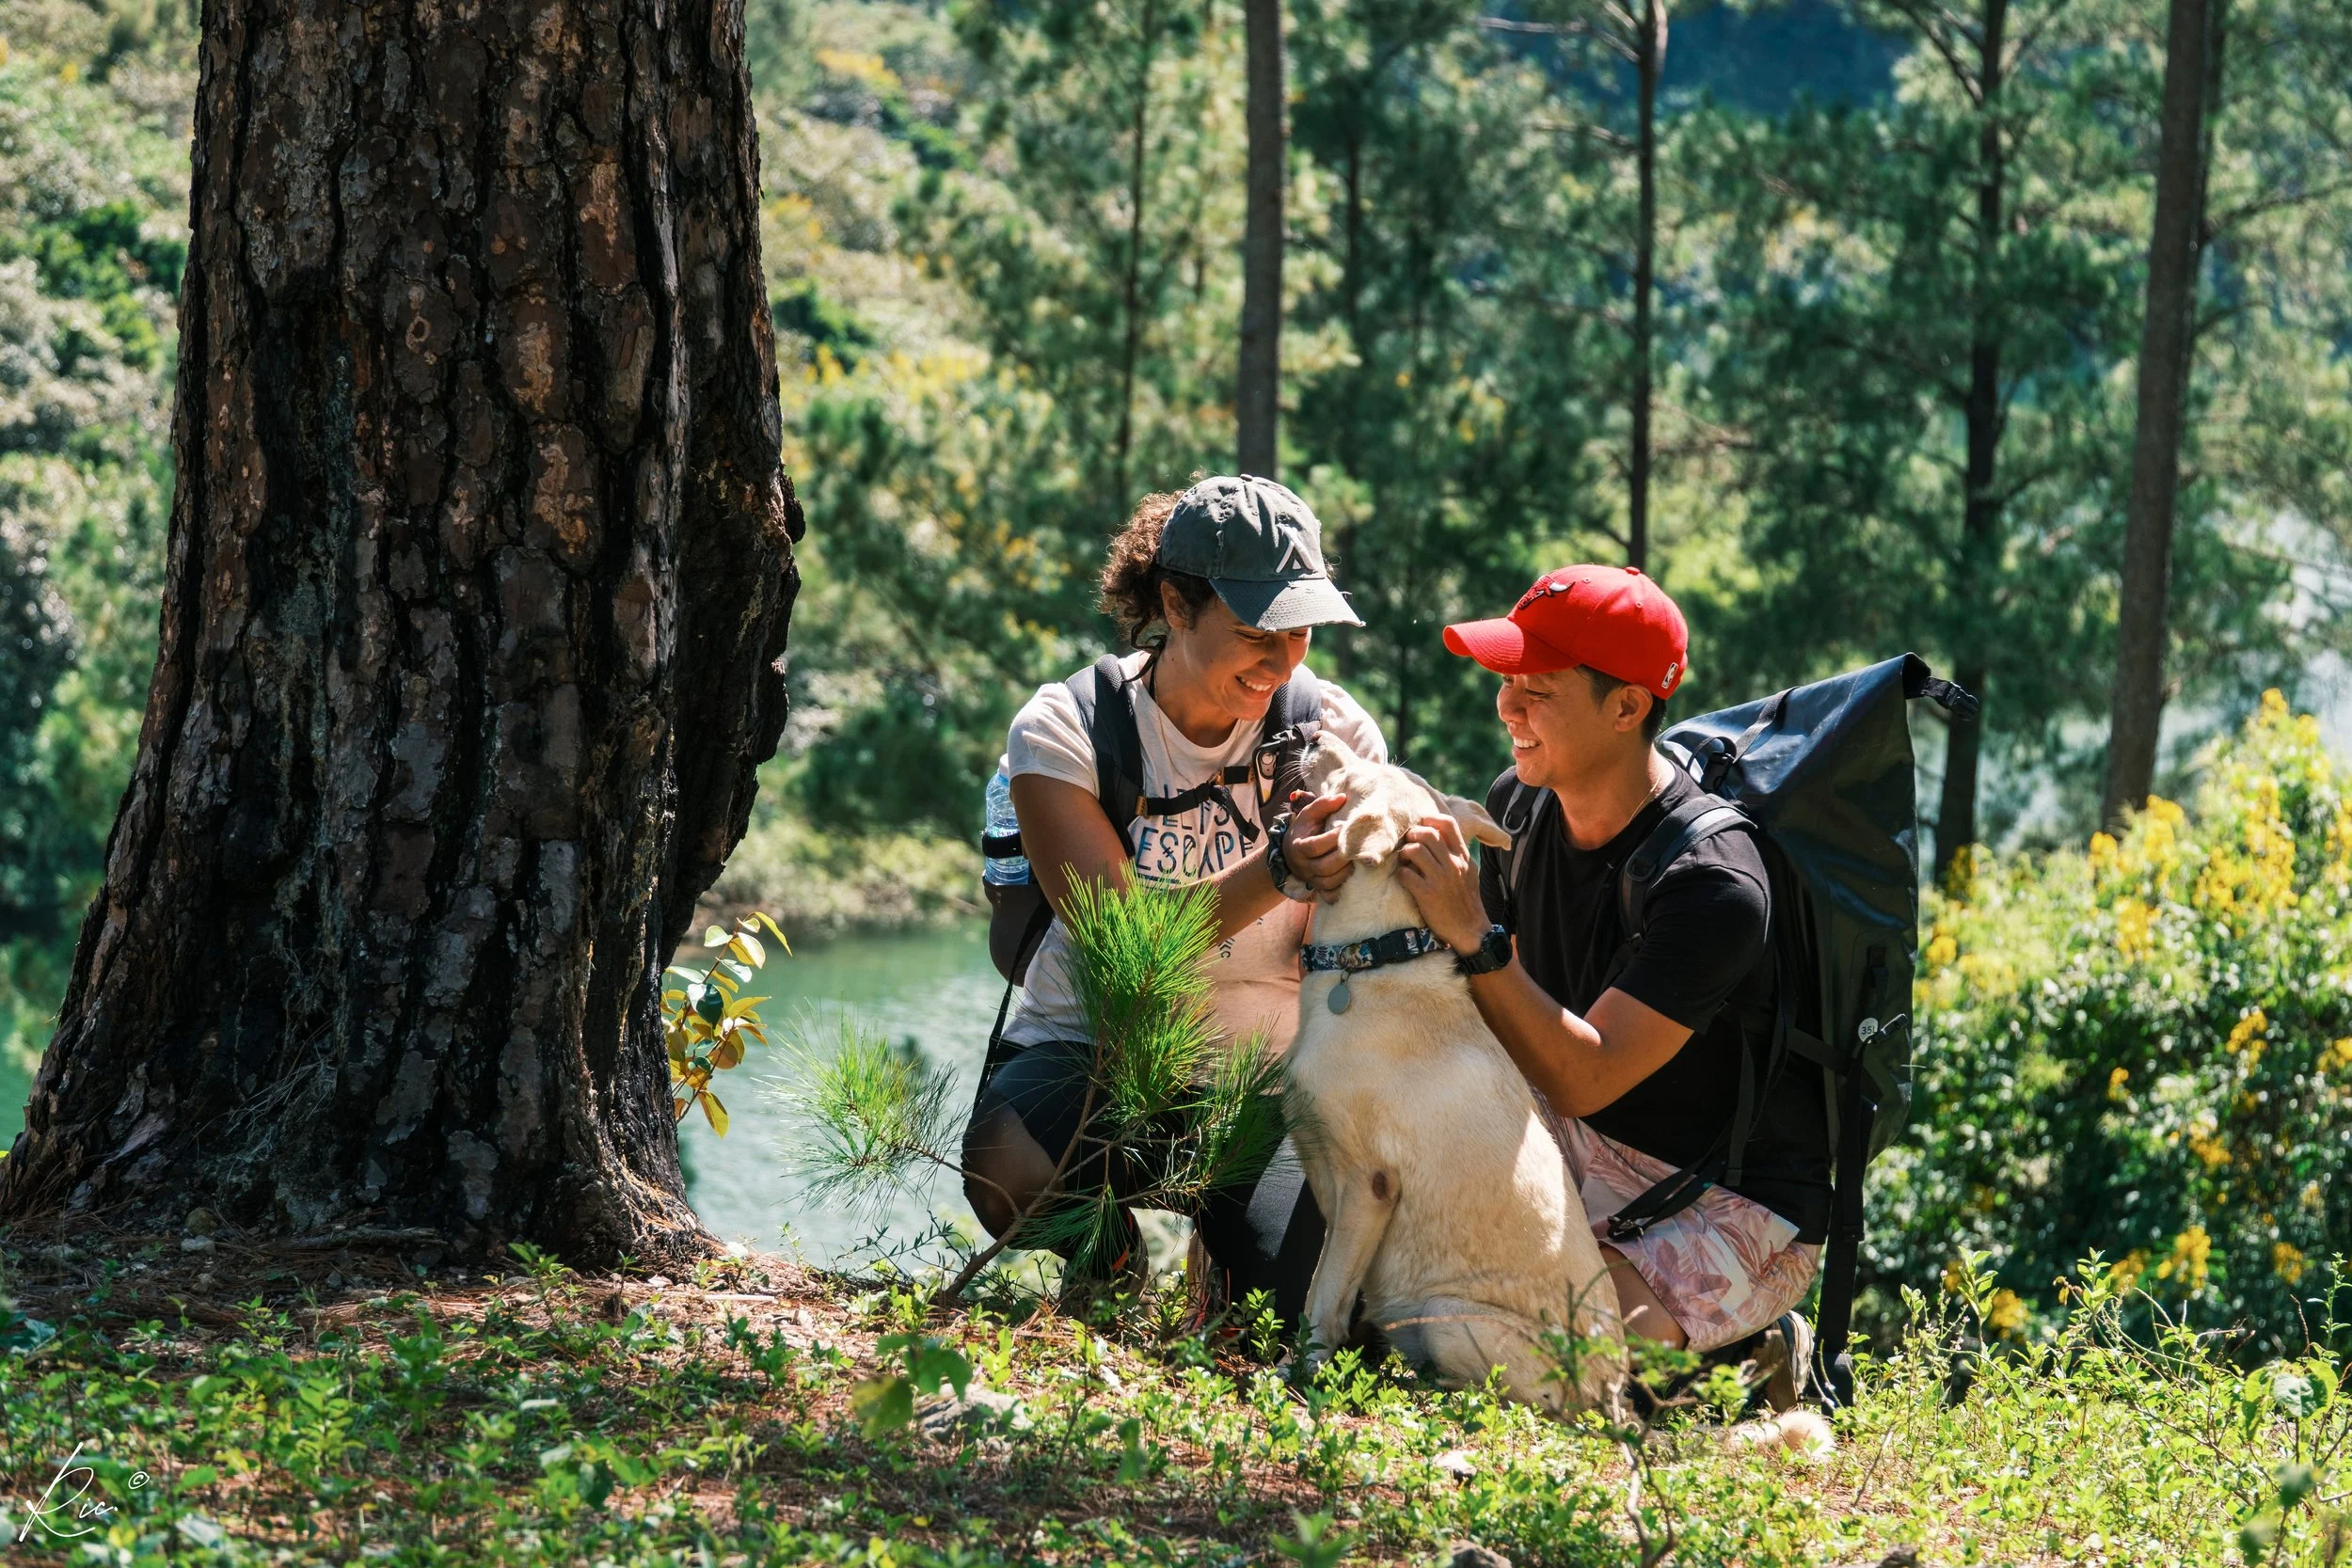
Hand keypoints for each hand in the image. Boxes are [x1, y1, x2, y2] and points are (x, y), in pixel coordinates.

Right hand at [1280, 791, 1354, 900]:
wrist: (1290, 853)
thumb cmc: (1304, 830)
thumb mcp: (1307, 815)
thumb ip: (1322, 805)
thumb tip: (1342, 798)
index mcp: (1298, 847)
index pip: (1316, 846)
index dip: (1333, 839)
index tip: (1348, 828)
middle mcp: (1303, 866)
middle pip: (1324, 867)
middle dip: (1344, 857)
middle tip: (1359, 846)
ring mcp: (1311, 879)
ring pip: (1330, 882)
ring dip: (1347, 872)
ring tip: (1359, 860)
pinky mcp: (1319, 888)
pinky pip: (1330, 894)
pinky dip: (1342, 888)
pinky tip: (1354, 878)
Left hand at [1395, 813, 1489, 952]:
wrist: (1470, 930)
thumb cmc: (1466, 900)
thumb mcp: (1469, 872)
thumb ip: (1457, 854)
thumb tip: (1439, 837)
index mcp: (1462, 857)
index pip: (1448, 825)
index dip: (1431, 819)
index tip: (1421, 824)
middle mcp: (1453, 864)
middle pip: (1427, 834)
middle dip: (1412, 834)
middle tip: (1408, 843)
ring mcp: (1440, 879)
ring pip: (1414, 850)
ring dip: (1404, 853)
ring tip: (1404, 861)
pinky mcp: (1427, 894)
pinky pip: (1405, 874)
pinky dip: (1400, 874)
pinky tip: (1404, 878)